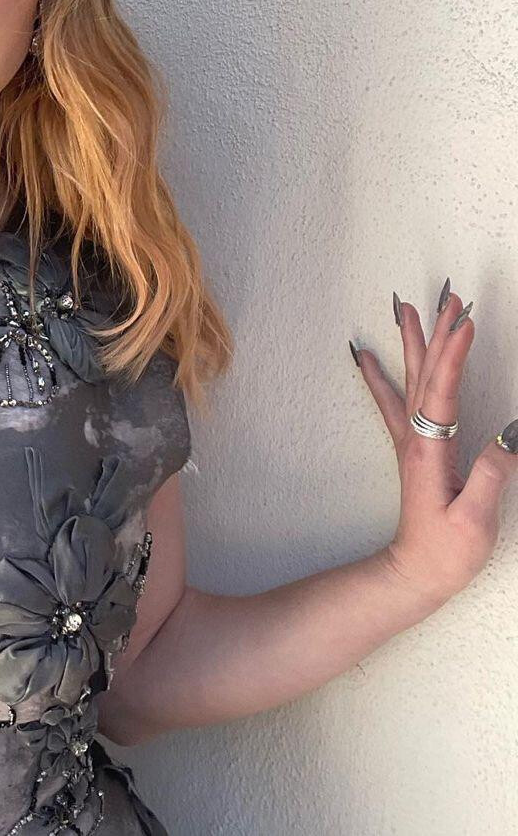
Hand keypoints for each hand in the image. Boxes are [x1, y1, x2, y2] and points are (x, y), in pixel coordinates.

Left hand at [353, 284, 517, 609]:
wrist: (415, 572)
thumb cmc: (446, 551)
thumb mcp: (474, 519)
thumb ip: (491, 476)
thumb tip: (510, 433)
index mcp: (430, 449)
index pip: (443, 391)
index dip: (454, 355)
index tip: (465, 322)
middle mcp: (415, 437)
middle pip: (425, 373)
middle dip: (436, 332)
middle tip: (444, 296)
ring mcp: (411, 439)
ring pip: (411, 379)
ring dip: (413, 342)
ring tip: (406, 307)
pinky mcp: (413, 447)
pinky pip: (393, 399)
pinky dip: (380, 373)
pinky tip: (364, 355)